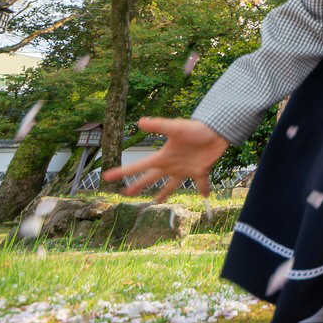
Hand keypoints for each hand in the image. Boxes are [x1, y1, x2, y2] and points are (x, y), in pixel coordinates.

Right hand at [102, 118, 227, 202]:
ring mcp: (185, 169)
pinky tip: (206, 195)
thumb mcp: (175, 127)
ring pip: (172, 185)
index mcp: (163, 157)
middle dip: (138, 185)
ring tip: (156, 201)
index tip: (107, 176)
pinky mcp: (200, 171)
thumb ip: (158, 125)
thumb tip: (139, 121)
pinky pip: (201, 184)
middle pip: (151, 178)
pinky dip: (204, 189)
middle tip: (126, 193)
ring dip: (164, 193)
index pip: (139, 166)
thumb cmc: (195, 128)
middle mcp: (171, 165)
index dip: (123, 172)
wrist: (216, 130)